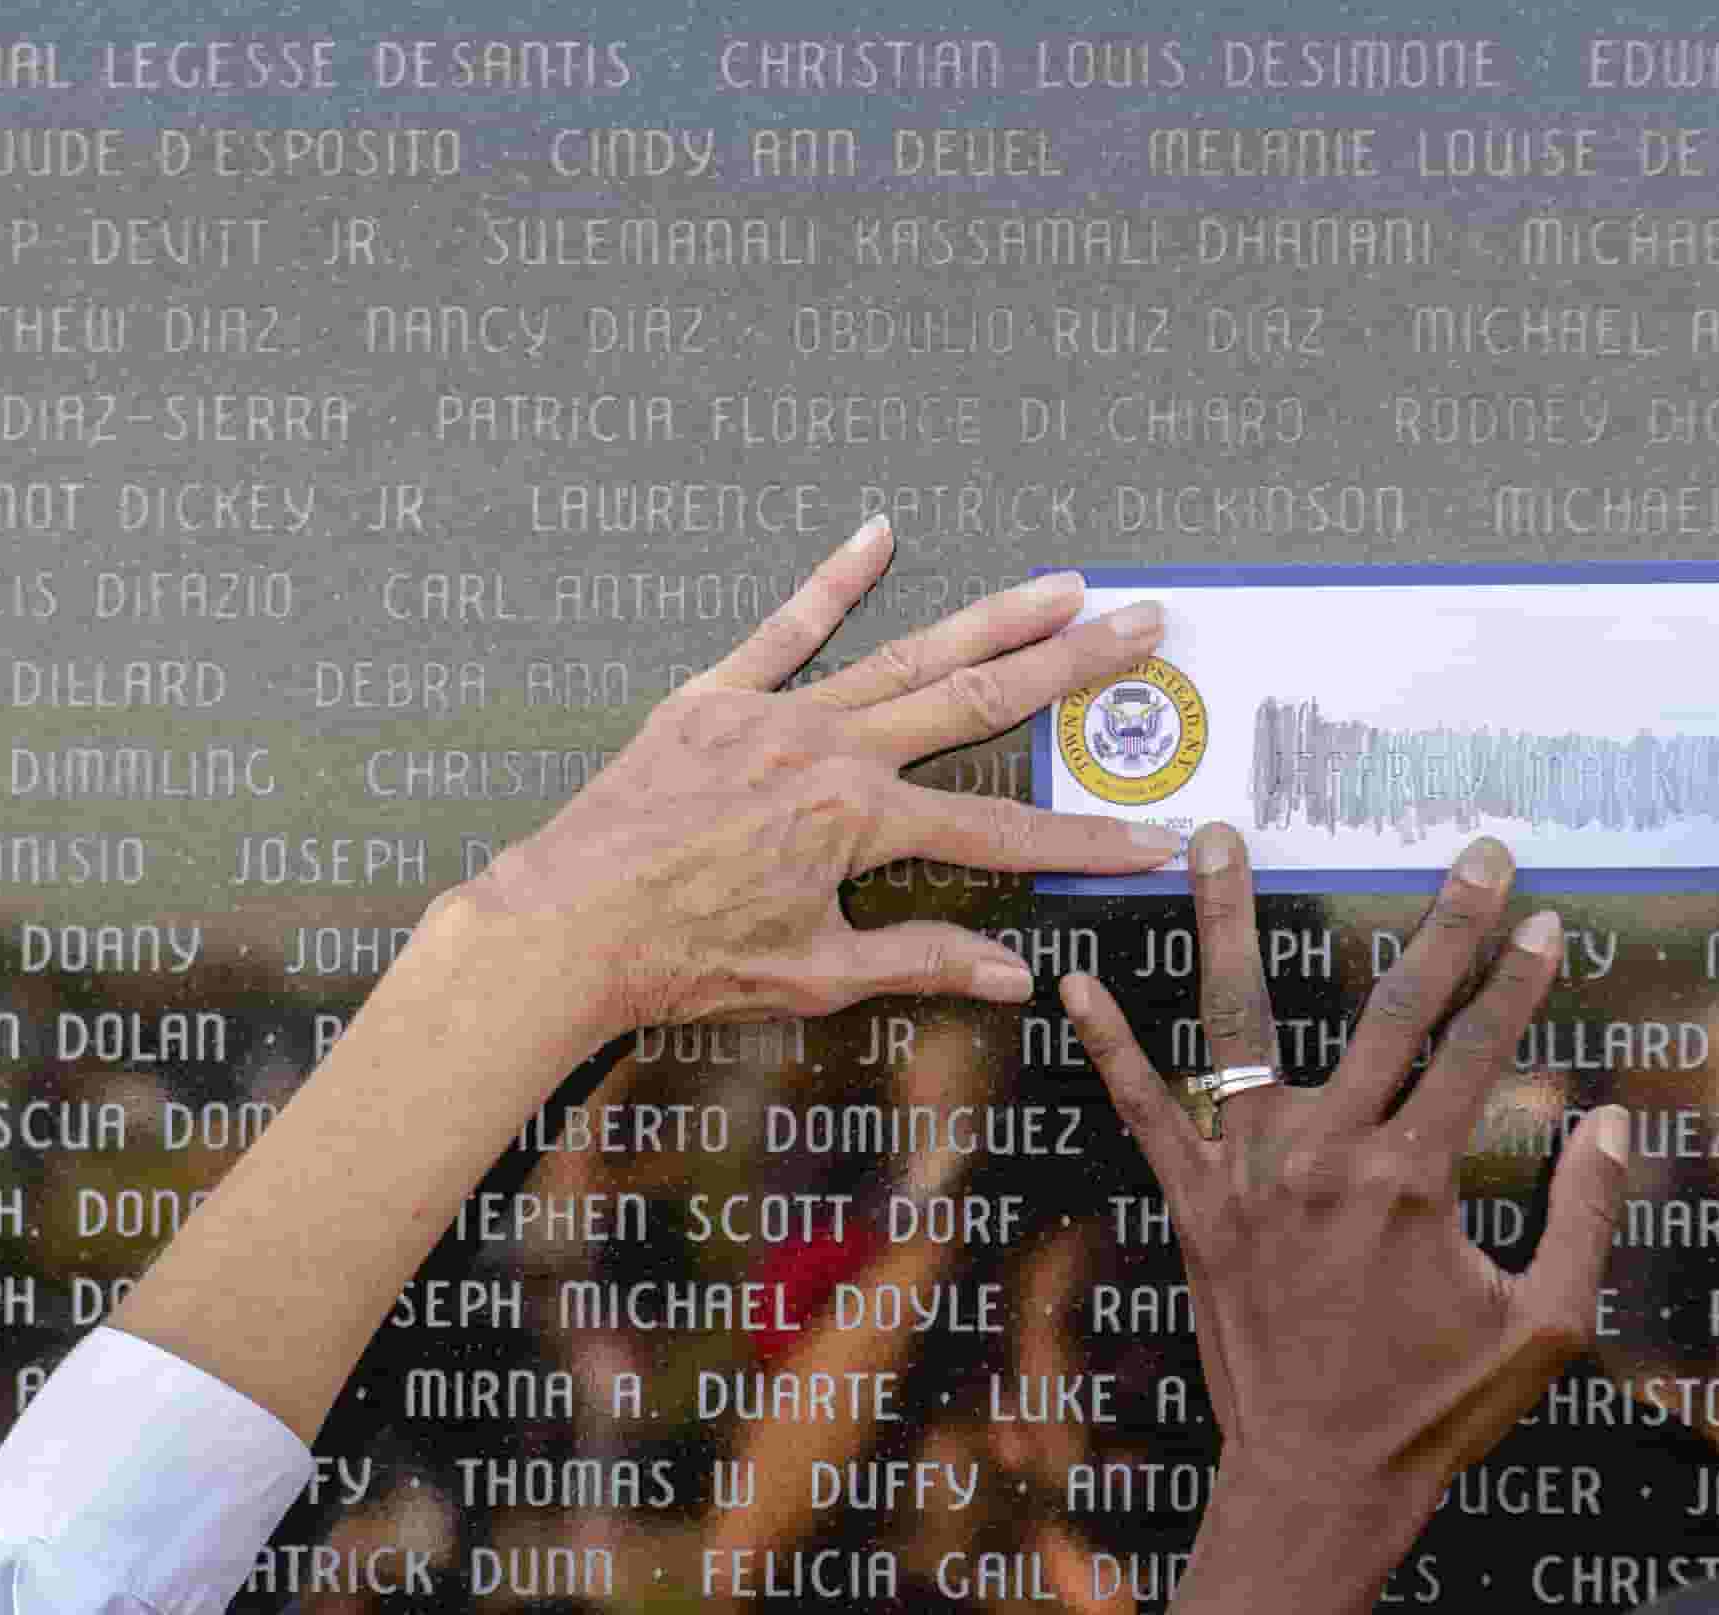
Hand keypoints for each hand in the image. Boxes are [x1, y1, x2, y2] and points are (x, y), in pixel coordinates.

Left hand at [460, 520, 1178, 1033]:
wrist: (567, 925)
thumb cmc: (683, 958)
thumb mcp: (816, 975)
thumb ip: (921, 962)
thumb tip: (1012, 976)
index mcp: (860, 823)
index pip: (1002, 835)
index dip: (1084, 841)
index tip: (1151, 836)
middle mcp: (830, 752)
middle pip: (977, 701)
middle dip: (1070, 668)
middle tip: (1140, 627)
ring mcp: (774, 714)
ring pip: (904, 653)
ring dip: (989, 616)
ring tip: (1061, 585)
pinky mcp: (714, 698)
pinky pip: (782, 629)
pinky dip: (831, 582)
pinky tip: (878, 534)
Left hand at [1060, 823, 1631, 1545]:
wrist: (1318, 1482)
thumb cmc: (1436, 1410)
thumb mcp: (1545, 1324)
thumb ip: (1586, 1215)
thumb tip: (1616, 1119)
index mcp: (1413, 1180)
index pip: (1478, 1051)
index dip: (1520, 983)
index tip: (1547, 920)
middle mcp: (1326, 1158)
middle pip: (1388, 1013)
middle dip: (1444, 928)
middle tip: (1476, 854)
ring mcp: (1248, 1176)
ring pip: (1241, 1024)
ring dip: (1229, 923)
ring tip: (1215, 835)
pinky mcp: (1193, 1207)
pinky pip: (1144, 1113)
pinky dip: (1108, 1048)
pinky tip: (1073, 981)